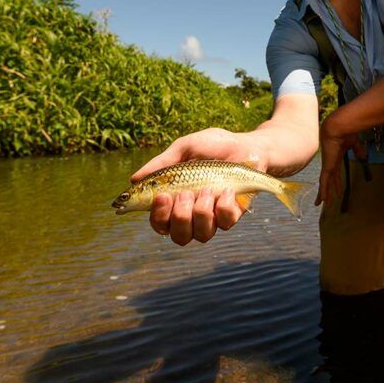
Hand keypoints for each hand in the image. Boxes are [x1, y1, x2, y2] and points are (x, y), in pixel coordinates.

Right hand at [130, 128, 263, 245]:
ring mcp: (213, 217)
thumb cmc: (214, 146)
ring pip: (201, 234)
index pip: (159, 222)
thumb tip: (134, 180)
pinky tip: (228, 189)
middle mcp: (192, 215)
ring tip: (208, 189)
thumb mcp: (185, 148)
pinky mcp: (233, 216)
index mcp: (175, 200)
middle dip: (179, 217)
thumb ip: (161, 163)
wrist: (249, 146)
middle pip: (177, 236)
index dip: (156, 216)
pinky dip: (224, 205)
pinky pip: (225, 223)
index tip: (162, 197)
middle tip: (185, 194)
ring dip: (201, 211)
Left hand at [315, 114, 364, 206]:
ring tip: (321, 204)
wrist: (338, 129)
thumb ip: (358, 151)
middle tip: (327, 200)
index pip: (335, 173)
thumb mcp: (354, 144)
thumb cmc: (345, 133)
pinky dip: (323, 192)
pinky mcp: (327, 168)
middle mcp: (330, 163)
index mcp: (336, 158)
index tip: (338, 189)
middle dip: (329, 190)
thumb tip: (364, 157)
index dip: (336, 182)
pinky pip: (324, 183)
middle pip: (329, 181)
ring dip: (324, 194)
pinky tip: (322, 201)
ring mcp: (328, 166)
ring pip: (325, 184)